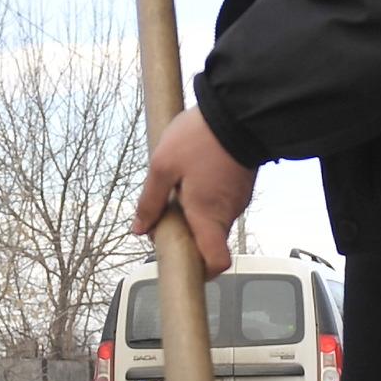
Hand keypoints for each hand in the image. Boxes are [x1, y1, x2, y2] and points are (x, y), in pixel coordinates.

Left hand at [133, 108, 251, 277]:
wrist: (237, 109)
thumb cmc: (202, 136)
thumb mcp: (162, 166)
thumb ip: (149, 201)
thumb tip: (139, 227)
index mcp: (208, 215)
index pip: (216, 262)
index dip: (201, 271)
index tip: (181, 264)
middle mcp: (228, 212)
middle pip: (208, 240)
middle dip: (185, 233)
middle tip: (165, 212)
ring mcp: (238, 198)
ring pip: (213, 218)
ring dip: (194, 211)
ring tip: (178, 184)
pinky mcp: (241, 183)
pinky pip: (221, 200)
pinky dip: (205, 196)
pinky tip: (194, 173)